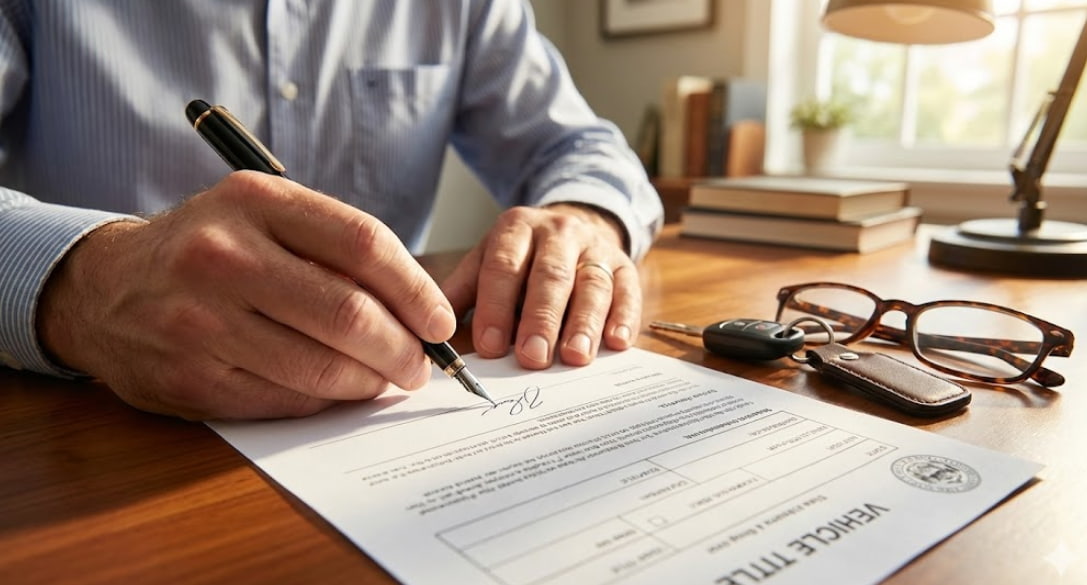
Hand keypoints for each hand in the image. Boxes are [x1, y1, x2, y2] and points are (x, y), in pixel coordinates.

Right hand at [36, 171, 455, 419]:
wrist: (103, 288)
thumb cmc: (206, 249)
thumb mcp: (261, 216)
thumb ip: (333, 246)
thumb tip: (416, 308)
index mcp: (254, 203)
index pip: (364, 244)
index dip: (416, 289)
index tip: (439, 320)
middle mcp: (223, 256)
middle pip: (350, 313)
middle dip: (402, 349)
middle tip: (419, 364)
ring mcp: (202, 321)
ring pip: (322, 368)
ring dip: (369, 382)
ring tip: (383, 379)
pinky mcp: (191, 378)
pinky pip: (286, 400)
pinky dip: (325, 401)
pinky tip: (334, 390)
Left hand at [441, 203, 640, 368]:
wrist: (571, 227)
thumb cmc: (521, 259)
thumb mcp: (486, 261)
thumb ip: (462, 293)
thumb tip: (429, 333)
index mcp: (516, 229)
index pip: (504, 267)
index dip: (496, 307)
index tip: (492, 346)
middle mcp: (559, 232)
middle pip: (550, 276)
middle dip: (541, 319)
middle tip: (532, 357)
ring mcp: (596, 248)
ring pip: (592, 285)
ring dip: (584, 323)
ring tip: (575, 356)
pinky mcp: (625, 266)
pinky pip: (628, 291)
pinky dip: (624, 318)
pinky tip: (617, 343)